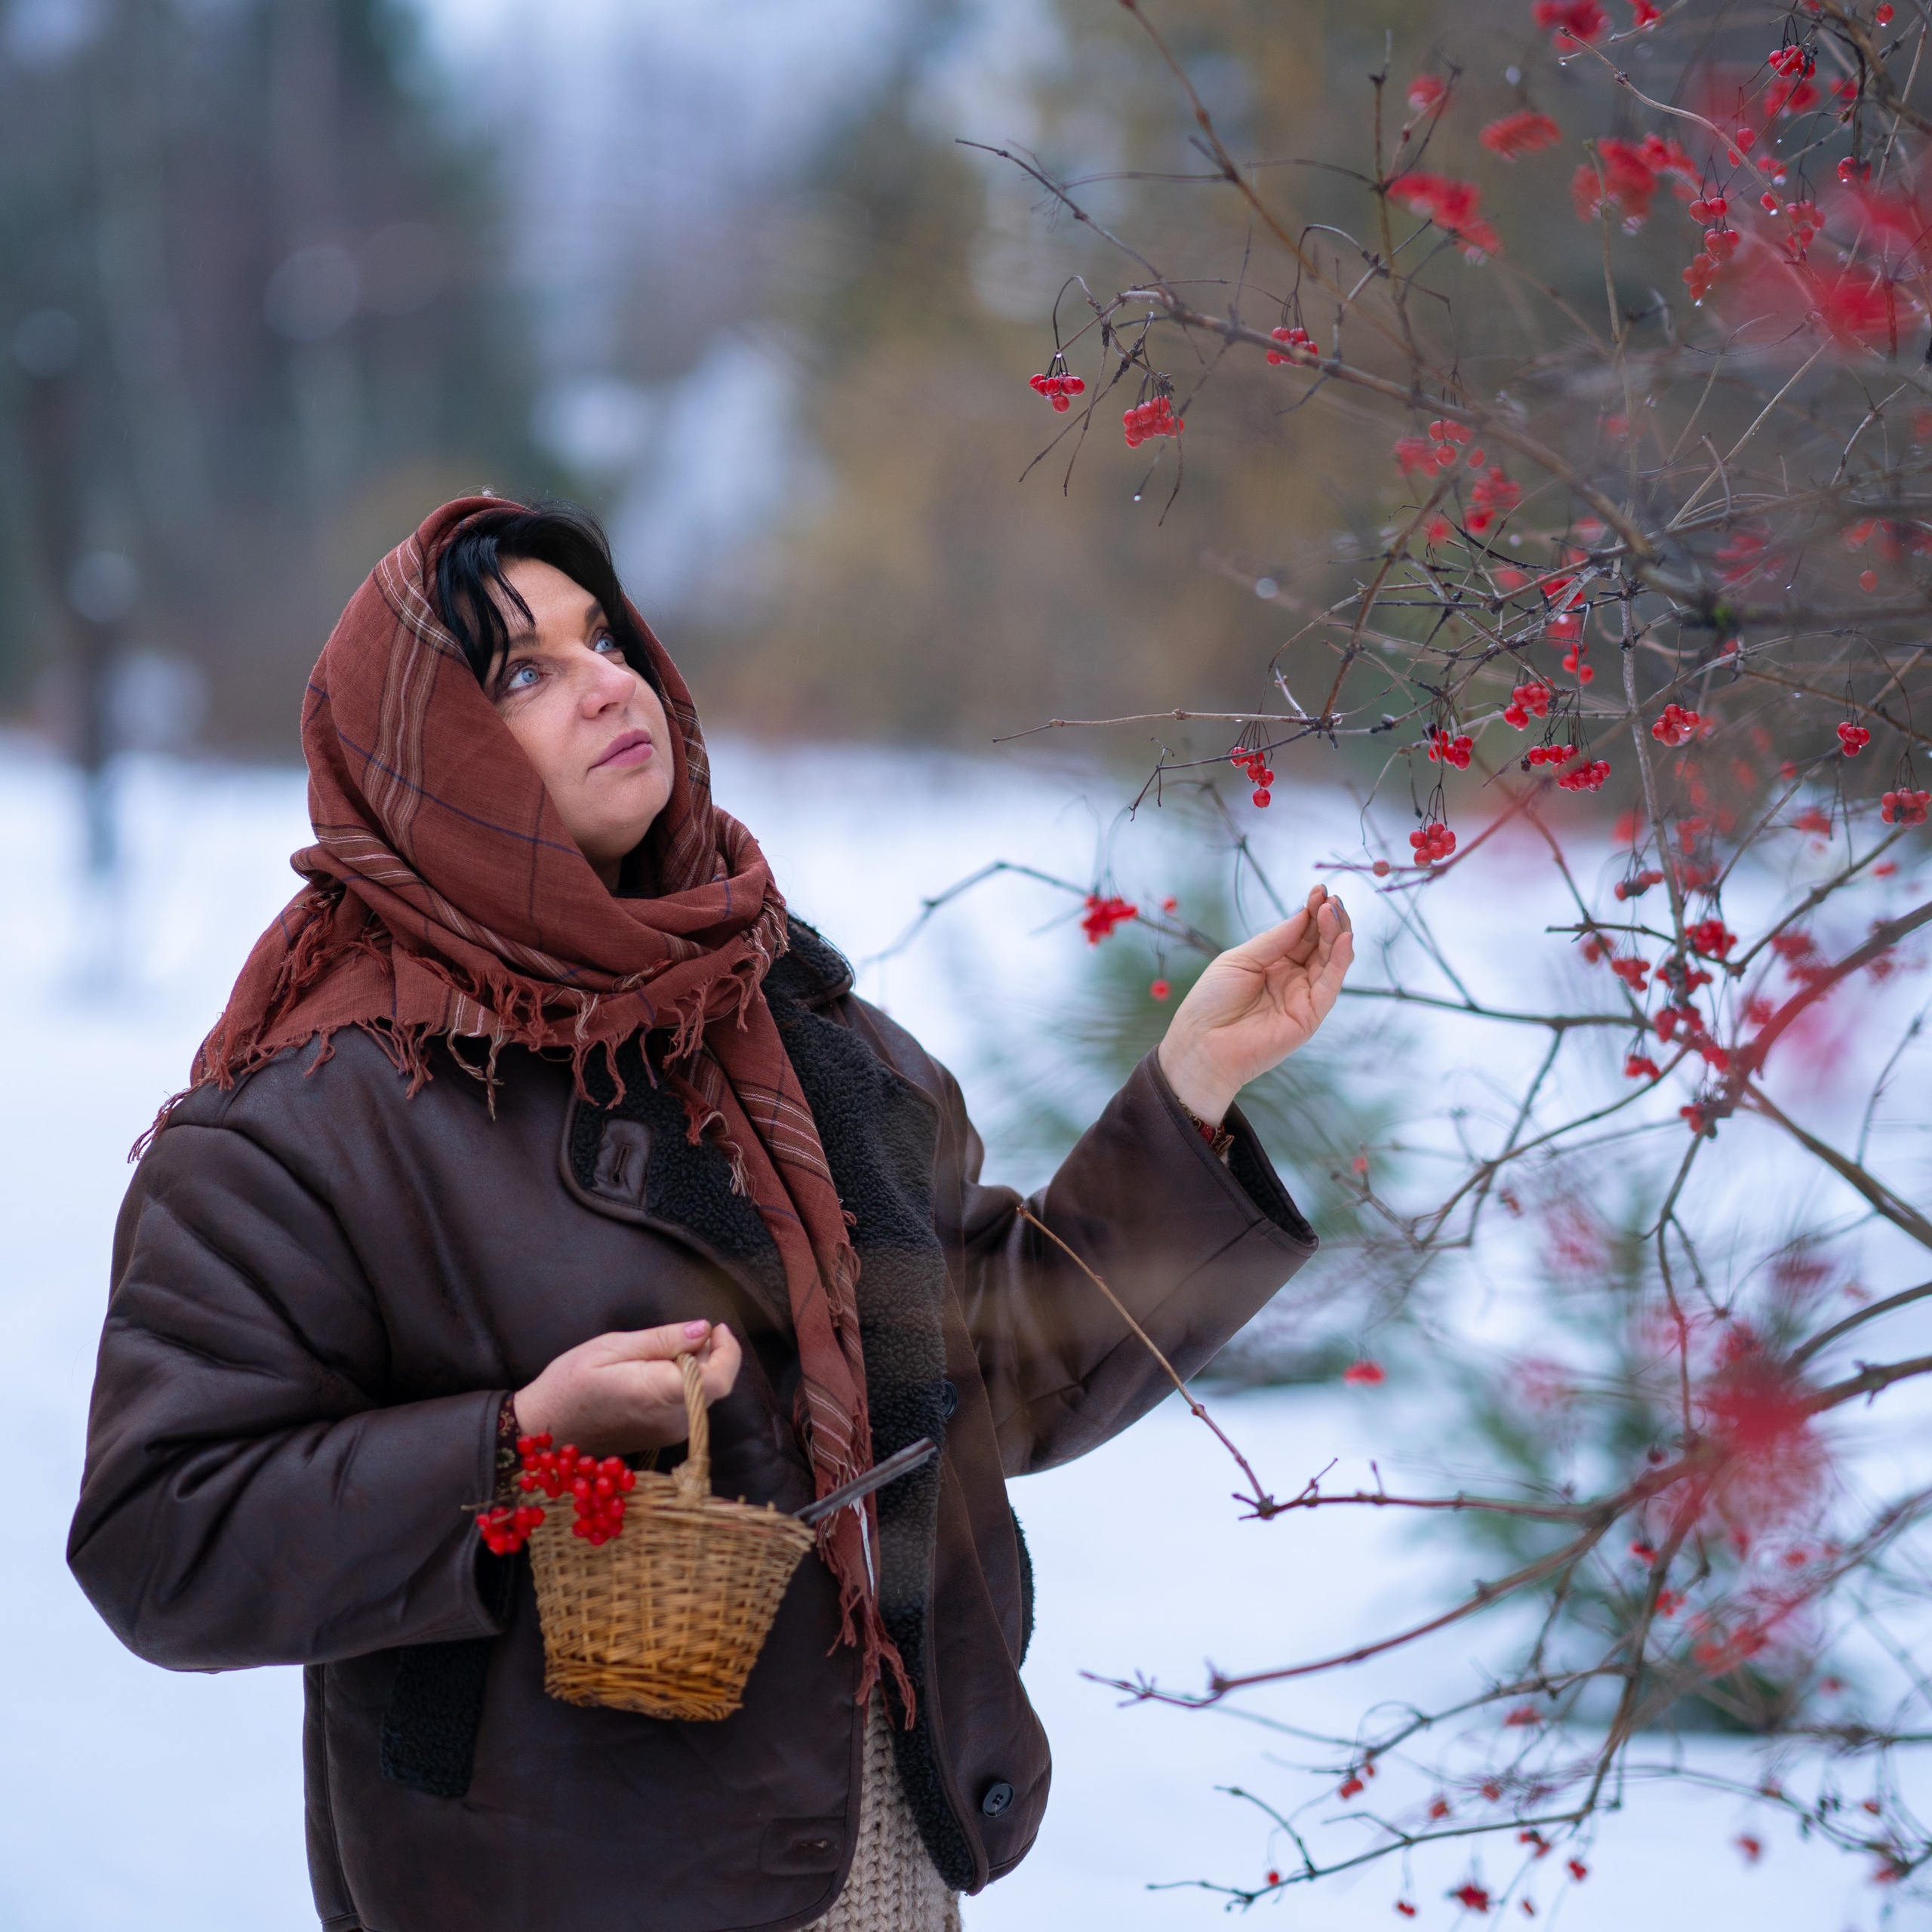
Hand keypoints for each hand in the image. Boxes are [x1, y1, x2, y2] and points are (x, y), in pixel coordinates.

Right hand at [512, 1318, 741, 1456]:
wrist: (544, 1430)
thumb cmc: (569, 1384)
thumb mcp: (612, 1347)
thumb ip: (663, 1340)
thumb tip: (703, 1329)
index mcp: (660, 1393)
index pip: (719, 1379)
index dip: (728, 1351)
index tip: (717, 1327)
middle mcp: (671, 1419)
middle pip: (715, 1386)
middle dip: (712, 1355)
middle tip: (687, 1332)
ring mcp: (668, 1433)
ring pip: (703, 1396)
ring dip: (697, 1369)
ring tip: (666, 1349)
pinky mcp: (661, 1438)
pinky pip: (688, 1407)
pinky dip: (684, 1384)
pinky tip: (658, 1370)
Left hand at [1156, 884, 1353, 1124]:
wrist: (1201, 1044)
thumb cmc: (1212, 1002)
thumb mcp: (1240, 960)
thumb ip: (1274, 940)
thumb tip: (1303, 914)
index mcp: (1272, 962)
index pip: (1301, 933)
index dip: (1311, 912)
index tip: (1319, 891)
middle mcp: (1292, 978)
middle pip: (1319, 944)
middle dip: (1327, 919)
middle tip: (1331, 898)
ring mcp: (1303, 997)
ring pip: (1330, 961)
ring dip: (1336, 934)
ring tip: (1334, 911)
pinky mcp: (1310, 1016)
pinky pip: (1330, 986)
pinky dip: (1339, 962)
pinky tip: (1343, 939)